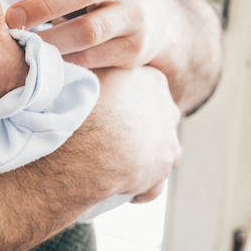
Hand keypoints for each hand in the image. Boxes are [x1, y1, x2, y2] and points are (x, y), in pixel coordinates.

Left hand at [2, 0, 176, 70]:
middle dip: (43, 4)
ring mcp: (133, 15)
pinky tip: (46, 59)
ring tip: (25, 45)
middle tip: (12, 19)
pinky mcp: (135, 46)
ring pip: (91, 29)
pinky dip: (67, 59)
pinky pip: (96, 56)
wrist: (153, 17)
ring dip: (52, 39)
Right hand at [82, 66, 181, 200]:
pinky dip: (141, 187)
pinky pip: (154, 183)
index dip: (128, 96)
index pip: (147, 85)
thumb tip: (82, 62)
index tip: (112, 105)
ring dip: (145, 155)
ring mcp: (167, 141)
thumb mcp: (87, 73)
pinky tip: (124, 189)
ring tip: (117, 162)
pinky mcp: (161, 171)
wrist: (88, 146)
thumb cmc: (83, 106)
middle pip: (158, 116)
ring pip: (162, 148)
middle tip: (114, 134)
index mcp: (151, 81)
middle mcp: (167, 109)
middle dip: (142, 125)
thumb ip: (95, 68)